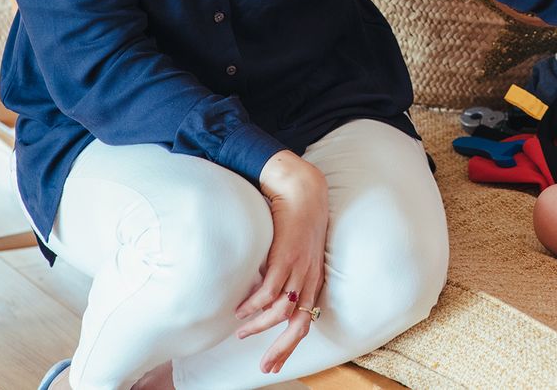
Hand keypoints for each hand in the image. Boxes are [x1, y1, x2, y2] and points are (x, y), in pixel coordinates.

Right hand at [236, 151, 329, 373]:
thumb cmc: (297, 218)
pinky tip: (242, 311)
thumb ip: (288, 271)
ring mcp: (299, 268)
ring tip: (242, 330)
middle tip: (265, 366)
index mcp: (314, 279)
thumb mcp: (298, 250)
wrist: (302, 189)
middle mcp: (310, 277)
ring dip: (260, 325)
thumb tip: (267, 292)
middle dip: (281, 349)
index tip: (274, 363)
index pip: (306, 321)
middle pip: (299, 324)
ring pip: (282, 311)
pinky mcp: (286, 256)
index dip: (290, 344)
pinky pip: (270, 290)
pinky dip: (255, 304)